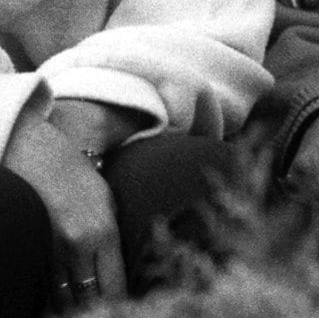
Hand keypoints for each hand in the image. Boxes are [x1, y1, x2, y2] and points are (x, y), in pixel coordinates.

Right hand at [3, 105, 125, 307]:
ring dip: (81, 308)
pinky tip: (71, 305)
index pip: (115, 283)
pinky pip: (50, 288)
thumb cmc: (84, 182)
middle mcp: (79, 247)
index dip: (123, 301)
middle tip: (115, 311)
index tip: (131, 307)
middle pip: (91, 296)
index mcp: (104, 233)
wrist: (44, 163)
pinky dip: (60, 299)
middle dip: (104, 309)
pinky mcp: (39, 253)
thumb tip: (122, 272)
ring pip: (67, 298)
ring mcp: (55, 252)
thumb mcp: (110, 206)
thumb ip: (115, 241)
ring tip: (95, 311)